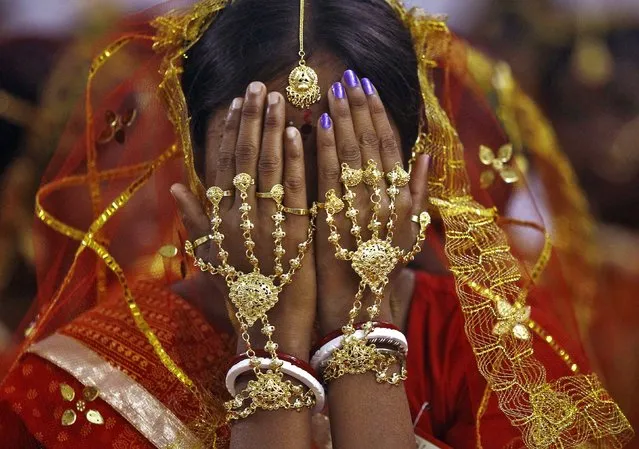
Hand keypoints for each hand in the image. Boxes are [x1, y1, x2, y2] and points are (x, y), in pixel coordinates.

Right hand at [172, 82, 315, 359]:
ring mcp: (266, 224)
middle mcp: (238, 217)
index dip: (229, 132)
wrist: (269, 333)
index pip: (221, 166)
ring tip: (279, 98)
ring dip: (272, 129)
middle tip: (259, 86)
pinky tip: (299, 133)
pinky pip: (294, 190)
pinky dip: (296, 160)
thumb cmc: (240, 297)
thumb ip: (196, 222)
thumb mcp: (211, 260)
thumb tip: (175, 187)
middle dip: (251, 119)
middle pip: (244, 158)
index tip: (236, 104)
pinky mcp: (295, 234)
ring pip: (269, 167)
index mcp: (218, 221)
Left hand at [315, 71, 429, 334]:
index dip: (379, 115)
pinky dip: (322, 148)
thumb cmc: (382, 271)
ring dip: (341, 119)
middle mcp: (384, 199)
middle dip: (359, 108)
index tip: (367, 89)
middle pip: (371, 143)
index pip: (391, 146)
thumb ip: (418, 192)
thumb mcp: (410, 233)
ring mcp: (359, 206)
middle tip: (349, 78)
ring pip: (350, 153)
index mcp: (402, 199)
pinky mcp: (334, 217)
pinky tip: (313, 124)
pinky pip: (328, 175)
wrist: (359, 309)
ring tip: (332, 91)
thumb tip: (427, 155)